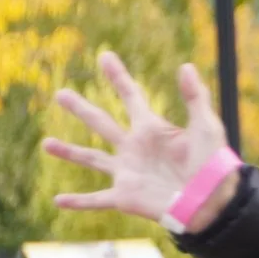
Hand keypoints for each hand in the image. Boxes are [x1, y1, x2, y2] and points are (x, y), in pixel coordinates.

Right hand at [43, 52, 235, 227]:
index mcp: (151, 129)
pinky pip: (96, 199)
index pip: (130, 96)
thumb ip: (196, 97)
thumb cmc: (212, 163)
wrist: (212, 200)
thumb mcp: (206, 126)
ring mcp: (127, 172)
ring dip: (68, 152)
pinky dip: (77, 201)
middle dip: (81, 109)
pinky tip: (58, 200)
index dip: (118, 77)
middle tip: (60, 94)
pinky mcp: (125, 196)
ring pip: (91, 159)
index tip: (105, 56)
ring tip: (46, 143)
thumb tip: (185, 65)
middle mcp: (134, 148)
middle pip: (101, 123)